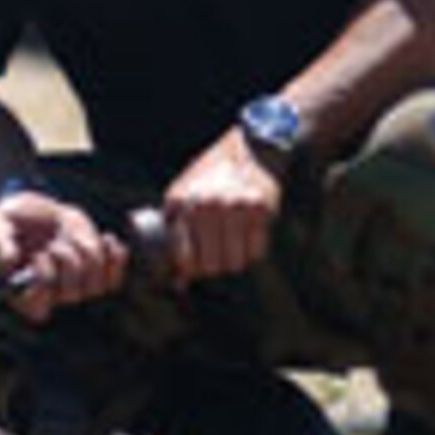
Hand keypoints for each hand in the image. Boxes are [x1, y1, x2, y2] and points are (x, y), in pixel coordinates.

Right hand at [0, 189, 126, 322]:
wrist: (34, 209)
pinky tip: (107, 238)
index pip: (38, 308)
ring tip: (69, 235)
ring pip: (95, 285)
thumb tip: (9, 261)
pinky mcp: (93, 274)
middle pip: (71, 294)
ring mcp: (74, 285)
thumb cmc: (11, 220)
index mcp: (21, 292)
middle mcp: (49, 296)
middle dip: (66, 261)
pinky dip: (115, 259)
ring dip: (87, 254)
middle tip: (54, 242)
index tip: (38, 256)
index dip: (43, 283)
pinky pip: (113, 280)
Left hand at [163, 127, 282, 285]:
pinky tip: (246, 236)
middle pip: (210, 265)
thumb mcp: (182, 196)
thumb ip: (175, 234)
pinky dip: (251, 251)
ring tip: (230, 245)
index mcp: (182, 202)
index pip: (183, 257)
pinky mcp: (260, 210)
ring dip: (232, 261)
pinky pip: (256, 252)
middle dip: (211, 267)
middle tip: (214, 256)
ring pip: (235, 263)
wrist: (248, 151)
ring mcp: (234, 207)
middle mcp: (207, 205)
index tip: (191, 269)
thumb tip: (177, 284)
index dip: (188, 270)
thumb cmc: (209, 178)